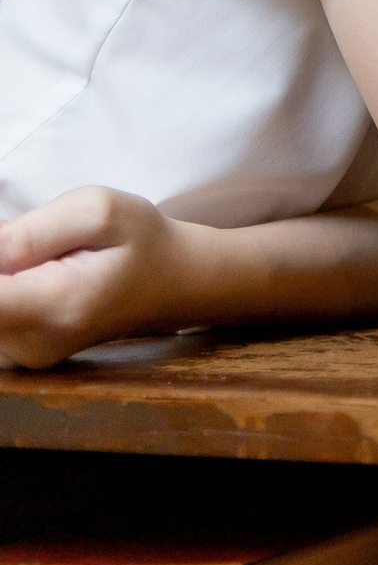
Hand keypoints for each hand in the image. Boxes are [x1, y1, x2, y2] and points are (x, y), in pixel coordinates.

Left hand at [0, 187, 188, 369]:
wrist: (173, 283)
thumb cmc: (142, 241)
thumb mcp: (100, 210)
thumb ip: (32, 230)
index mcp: (54, 307)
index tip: (16, 241)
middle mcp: (31, 344)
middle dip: (0, 261)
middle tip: (39, 240)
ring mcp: (23, 354)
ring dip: (4, 271)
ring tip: (47, 256)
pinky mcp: (19, 352)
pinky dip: (8, 285)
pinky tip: (39, 273)